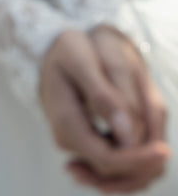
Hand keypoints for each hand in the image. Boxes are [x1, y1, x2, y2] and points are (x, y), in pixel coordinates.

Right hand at [40, 30, 169, 192]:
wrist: (59, 51)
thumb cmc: (70, 50)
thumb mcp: (81, 59)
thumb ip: (103, 96)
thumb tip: (128, 137)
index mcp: (65, 120)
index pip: (104, 158)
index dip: (136, 159)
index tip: (163, 151)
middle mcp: (69, 140)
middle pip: (113, 172)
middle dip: (143, 164)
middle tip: (164, 149)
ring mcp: (78, 144)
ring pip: (118, 173)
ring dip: (142, 164)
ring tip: (155, 140)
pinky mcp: (89, 143)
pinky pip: (117, 163)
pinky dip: (137, 157)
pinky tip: (145, 140)